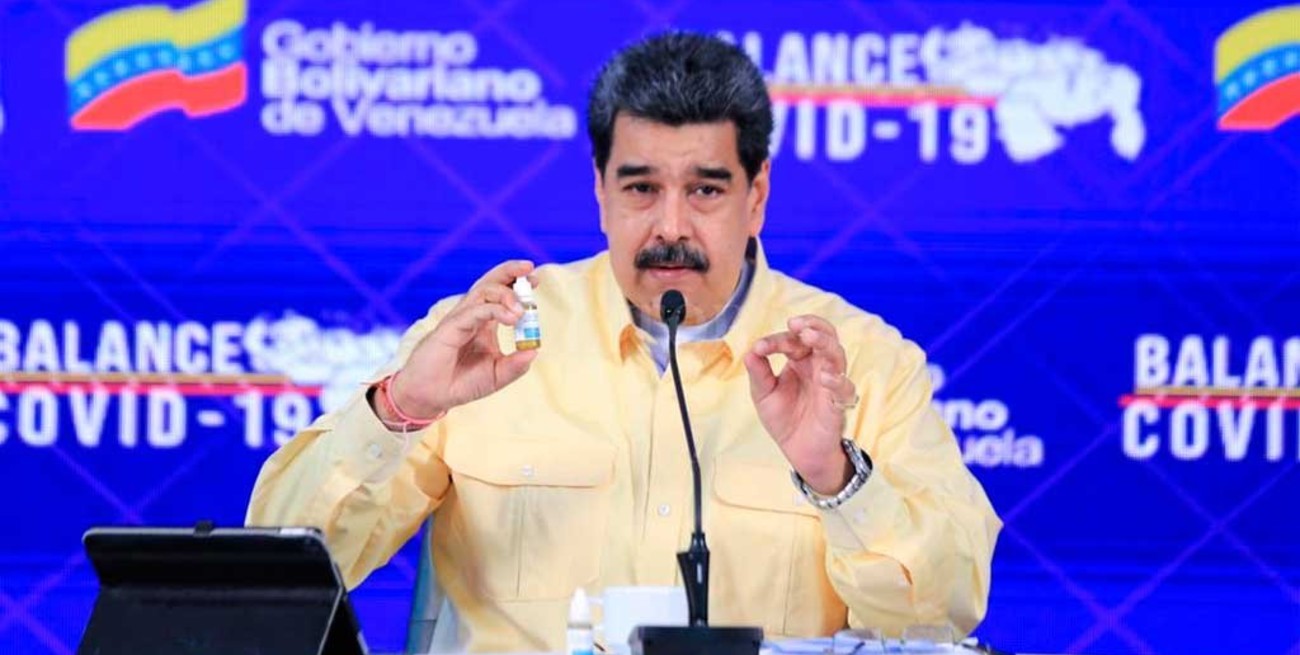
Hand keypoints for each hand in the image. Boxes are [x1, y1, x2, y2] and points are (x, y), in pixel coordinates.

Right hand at [385, 260, 539, 419]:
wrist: (431, 396)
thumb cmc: (461, 383)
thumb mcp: (497, 376)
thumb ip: (516, 365)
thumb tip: (535, 350)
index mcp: (485, 322)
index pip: (502, 294)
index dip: (518, 283)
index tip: (535, 279)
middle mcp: (473, 315)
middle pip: (490, 282)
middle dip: (510, 272)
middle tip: (530, 270)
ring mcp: (461, 318)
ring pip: (483, 291)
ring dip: (506, 294)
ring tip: (522, 309)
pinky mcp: (450, 327)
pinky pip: (475, 311)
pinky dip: (495, 310)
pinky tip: (511, 318)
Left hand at [743, 315, 857, 494]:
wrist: (798, 450)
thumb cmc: (784, 418)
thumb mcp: (764, 394)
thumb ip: (759, 373)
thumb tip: (749, 351)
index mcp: (800, 360)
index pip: (793, 340)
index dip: (777, 340)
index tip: (760, 348)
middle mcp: (818, 366)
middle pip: (824, 336)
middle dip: (812, 326)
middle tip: (795, 325)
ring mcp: (830, 383)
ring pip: (837, 354)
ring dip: (824, 343)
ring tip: (809, 337)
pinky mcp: (838, 403)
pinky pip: (845, 388)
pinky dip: (836, 380)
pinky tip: (823, 377)